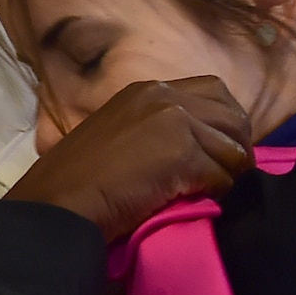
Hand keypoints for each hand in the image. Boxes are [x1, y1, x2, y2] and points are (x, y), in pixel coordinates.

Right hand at [6, 78, 251, 240]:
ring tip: (212, 194)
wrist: (59, 205)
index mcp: (146, 90)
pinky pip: (222, 176)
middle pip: (231, 116)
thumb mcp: (116, 136)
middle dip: (236, 147)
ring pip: (232, 148)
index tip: (218, 151)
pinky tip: (201, 204)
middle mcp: (164, 96)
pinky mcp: (182, 153)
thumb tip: (194, 149)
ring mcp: (175, 121)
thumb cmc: (77, 180)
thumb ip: (153, 131)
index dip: (223, 123)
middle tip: (227, 177)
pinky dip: (218, 194)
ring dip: (228, 175)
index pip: (213, 92)